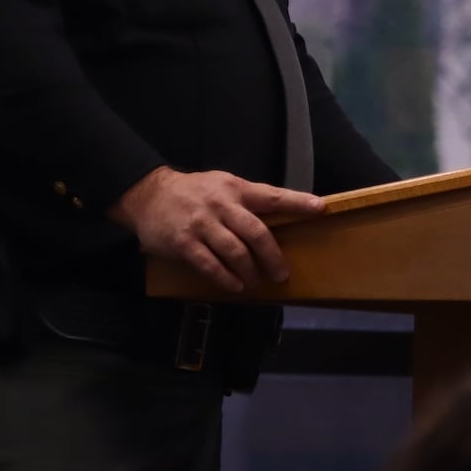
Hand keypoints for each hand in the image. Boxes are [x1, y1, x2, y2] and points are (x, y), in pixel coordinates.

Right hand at [108, 167, 324, 292]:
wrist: (149, 195)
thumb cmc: (193, 193)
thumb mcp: (221, 185)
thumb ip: (247, 201)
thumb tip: (280, 218)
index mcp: (235, 189)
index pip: (272, 195)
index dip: (297, 202)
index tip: (320, 208)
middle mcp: (221, 205)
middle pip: (256, 232)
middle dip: (273, 256)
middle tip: (282, 274)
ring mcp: (202, 224)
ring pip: (235, 252)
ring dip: (250, 271)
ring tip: (256, 282)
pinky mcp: (184, 243)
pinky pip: (210, 265)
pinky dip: (226, 278)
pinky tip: (234, 286)